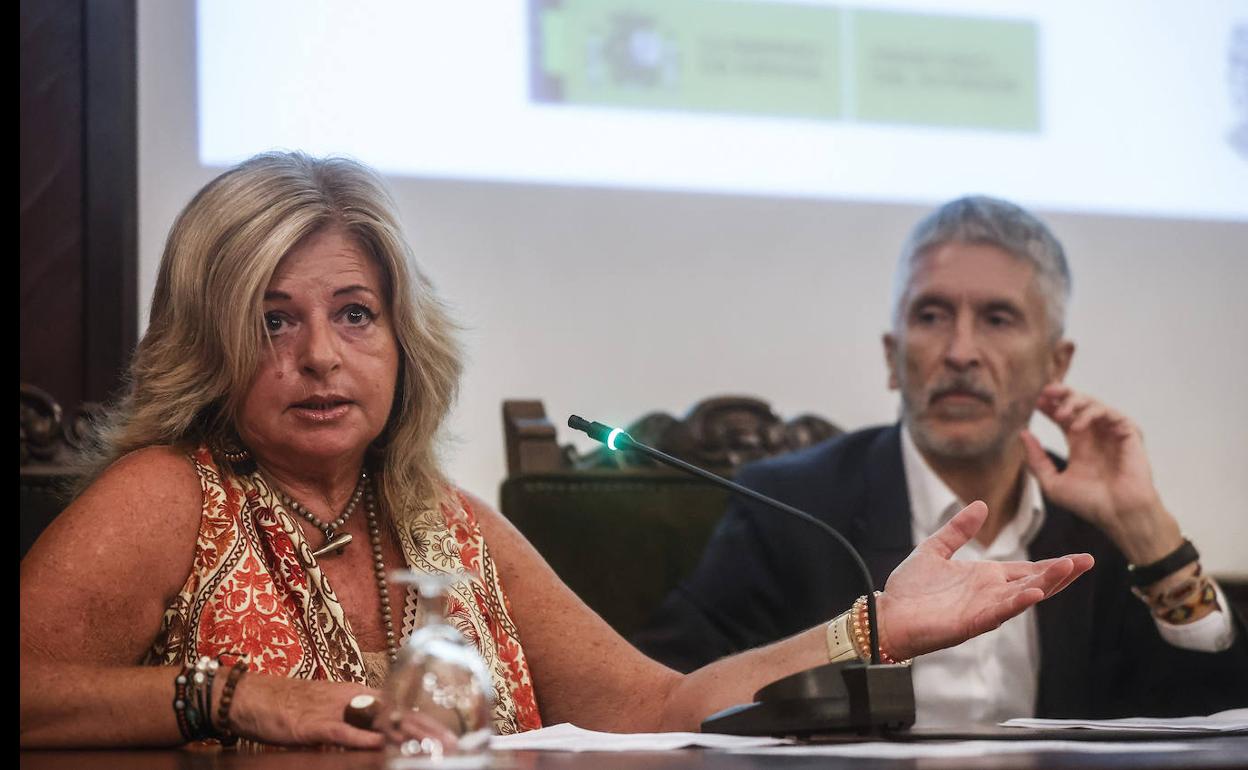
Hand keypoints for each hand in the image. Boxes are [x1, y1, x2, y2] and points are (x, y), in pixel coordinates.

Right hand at [229, 673, 457, 749]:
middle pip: (397, 713)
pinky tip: (381, 746)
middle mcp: (350, 699)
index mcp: (355, 696)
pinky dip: (362, 739)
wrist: (250, 697)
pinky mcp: (311, 725)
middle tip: (453, 745)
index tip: (450, 736)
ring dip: (405, 735)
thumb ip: (353, 723)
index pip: (400, 708)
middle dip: (427, 731)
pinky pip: (341, 732)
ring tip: (430, 747)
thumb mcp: (327, 711)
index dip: (426, 722)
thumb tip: (377, 739)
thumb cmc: (288, 706)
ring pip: (376, 721)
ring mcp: (332, 710)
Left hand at [878, 501, 1092, 659]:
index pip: (1027, 570)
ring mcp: (983, 609)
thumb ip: (958, 530)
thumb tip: (982, 505)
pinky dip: (1016, 604)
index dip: (1053, 565)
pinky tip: (1033, 593)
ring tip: (1069, 569)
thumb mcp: (935, 549)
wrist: (887, 615)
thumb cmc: (910, 588)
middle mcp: (990, 594)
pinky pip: (999, 613)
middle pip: (1034, 583)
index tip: (1080, 557)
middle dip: (1061, 573)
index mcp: (985, 577)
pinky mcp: (971, 623)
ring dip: (1046, 584)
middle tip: (1087, 561)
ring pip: (1023, 597)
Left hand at [1021, 384, 1181, 563]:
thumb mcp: (1052, 483)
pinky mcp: (1129, 433)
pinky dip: (1092, 414)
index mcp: (1079, 443)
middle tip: (1045, 392)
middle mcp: (1096, 435)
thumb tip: (1023, 434)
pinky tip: (1076, 426)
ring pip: (1094, 403)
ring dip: (1074, 403)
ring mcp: (1112, 432)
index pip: (1062, 416)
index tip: (1034, 400)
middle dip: (1061, 393)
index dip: (1049, 405)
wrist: (1117, 514)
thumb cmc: (1089, 503)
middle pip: (1078, 403)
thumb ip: (1036, 460)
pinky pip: (1111, 413)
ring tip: (1059, 414)